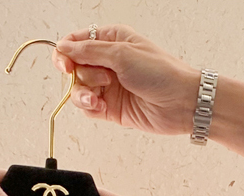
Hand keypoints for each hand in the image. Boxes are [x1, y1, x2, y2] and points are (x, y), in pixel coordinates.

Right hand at [53, 29, 197, 137]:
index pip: (76, 42)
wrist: (180, 102)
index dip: (65, 53)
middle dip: (81, 74)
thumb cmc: (160, 72)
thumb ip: (89, 51)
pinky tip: (101, 106)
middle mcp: (108, 61)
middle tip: (101, 79)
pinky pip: (88, 108)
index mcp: (111, 39)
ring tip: (99, 97)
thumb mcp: (122, 54)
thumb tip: (63, 48)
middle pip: (75, 67)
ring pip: (79, 88)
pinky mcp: (111, 108)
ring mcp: (109, 85)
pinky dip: (89, 108)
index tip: (64, 63)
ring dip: (83, 93)